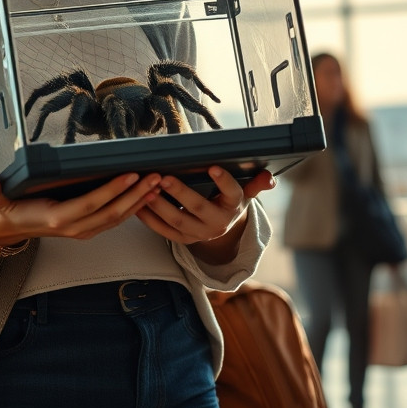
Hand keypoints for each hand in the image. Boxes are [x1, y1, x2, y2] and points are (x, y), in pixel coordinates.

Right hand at [0, 172, 162, 244]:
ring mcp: (83, 230)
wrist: (9, 228)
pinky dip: (132, 208)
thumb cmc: (9, 208)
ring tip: (158, 184)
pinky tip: (144, 194)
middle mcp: (75, 227)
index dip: (112, 190)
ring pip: (118, 217)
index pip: (91, 203)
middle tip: (156, 177)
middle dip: (137, 195)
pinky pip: (114, 219)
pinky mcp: (88, 228)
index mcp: (57, 217)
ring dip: (139, 201)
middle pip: (112, 212)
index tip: (131, 175)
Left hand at [136, 168, 273, 256]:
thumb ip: (255, 184)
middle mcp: (217, 223)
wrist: (222, 231)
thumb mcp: (244, 193)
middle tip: (164, 177)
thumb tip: (269, 178)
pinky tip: (137, 204)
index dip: (224, 182)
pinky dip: (148, 218)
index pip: (233, 193)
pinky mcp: (182, 240)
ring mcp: (198, 233)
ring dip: (159, 205)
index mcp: (233, 207)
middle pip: (197, 208)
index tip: (213, 167)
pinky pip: (162, 230)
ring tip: (146, 189)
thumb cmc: (229, 202)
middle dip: (180, 193)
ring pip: (176, 220)